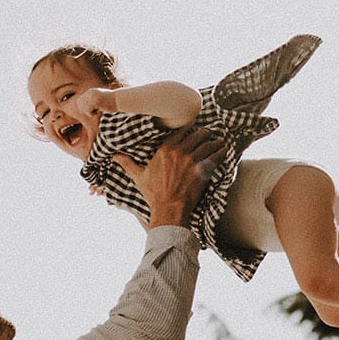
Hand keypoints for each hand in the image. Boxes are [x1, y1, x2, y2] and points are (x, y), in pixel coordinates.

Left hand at [71, 87, 117, 121]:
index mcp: (90, 92)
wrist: (120, 100)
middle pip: (80, 105)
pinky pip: (88, 111)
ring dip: (90, 113)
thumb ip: (92, 102)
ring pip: (83, 109)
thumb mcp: (100, 100)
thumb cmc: (112, 102)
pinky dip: (92, 114)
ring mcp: (93, 96)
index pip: (79, 101)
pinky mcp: (96, 101)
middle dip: (85, 111)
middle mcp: (90, 93)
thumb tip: (82, 109)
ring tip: (98, 111)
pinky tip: (99, 112)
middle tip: (94, 112)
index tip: (90, 112)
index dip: (82, 108)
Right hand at [112, 127, 227, 228]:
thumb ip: (127, 163)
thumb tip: (114, 156)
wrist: (169, 209)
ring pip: (209, 143)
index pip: (182, 131)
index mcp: (165, 149)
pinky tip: (225, 150)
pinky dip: (222, 151)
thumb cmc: (154, 194)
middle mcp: (180, 151)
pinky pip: (217, 155)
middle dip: (205, 134)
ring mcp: (193, 160)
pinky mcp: (204, 170)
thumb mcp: (139, 176)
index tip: (193, 131)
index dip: (190, 130)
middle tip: (208, 135)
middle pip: (198, 134)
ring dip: (216, 142)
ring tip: (220, 142)